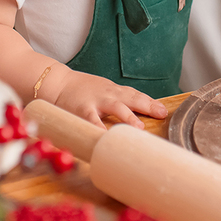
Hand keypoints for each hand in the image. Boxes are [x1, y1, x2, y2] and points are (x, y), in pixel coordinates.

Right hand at [43, 66, 167, 128]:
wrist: (57, 83)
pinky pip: (93, 120)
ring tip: (139, 127)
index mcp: (114, 91)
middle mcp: (108, 94)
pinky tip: (107, 136)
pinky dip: (100, 128)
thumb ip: (119, 100)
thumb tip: (138, 112)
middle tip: (161, 113)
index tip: (164, 111)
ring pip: (115, 107)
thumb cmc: (82, 90)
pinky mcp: (82, 110)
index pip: (136, 95)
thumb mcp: (103, 91)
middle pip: (131, 98)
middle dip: (147, 105)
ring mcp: (96, 102)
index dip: (150, 102)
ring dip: (128, 116)